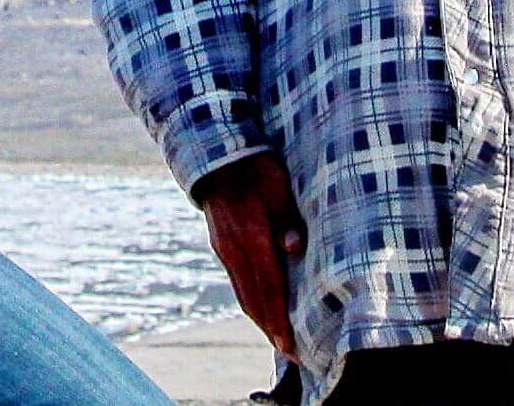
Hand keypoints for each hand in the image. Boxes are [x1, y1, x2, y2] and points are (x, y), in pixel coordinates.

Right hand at [192, 152, 306, 358]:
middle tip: (293, 355)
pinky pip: (239, 284)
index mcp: (250, 238)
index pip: (269, 288)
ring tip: (280, 342)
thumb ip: (287, 219)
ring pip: (244, 296)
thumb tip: (294, 248)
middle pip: (255, 301)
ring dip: (262, 321)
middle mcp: (235, 252)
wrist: (219, 159)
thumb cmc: (257, 170)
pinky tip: (263, 312)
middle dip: (273, 331)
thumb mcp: (279, 188)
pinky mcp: (223, 249)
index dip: (280, 320)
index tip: (291, 346)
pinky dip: (252, 303)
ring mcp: (226, 252)